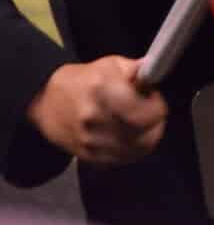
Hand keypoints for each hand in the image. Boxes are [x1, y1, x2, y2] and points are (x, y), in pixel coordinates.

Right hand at [25, 57, 167, 164]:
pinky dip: (133, 149)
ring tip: (141, 123)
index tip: (152, 98)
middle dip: (156, 123)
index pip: (146, 112)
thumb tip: (154, 70)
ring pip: (138, 150)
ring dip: (147, 137)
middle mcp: (96, 119)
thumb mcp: (110, 64)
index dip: (157, 105)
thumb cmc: (84, 79)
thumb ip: (136, 69)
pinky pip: (123, 160)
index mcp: (103, 91)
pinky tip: (130, 136)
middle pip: (147, 135)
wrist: (46, 103)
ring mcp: (91, 142)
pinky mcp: (88, 157)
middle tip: (151, 112)